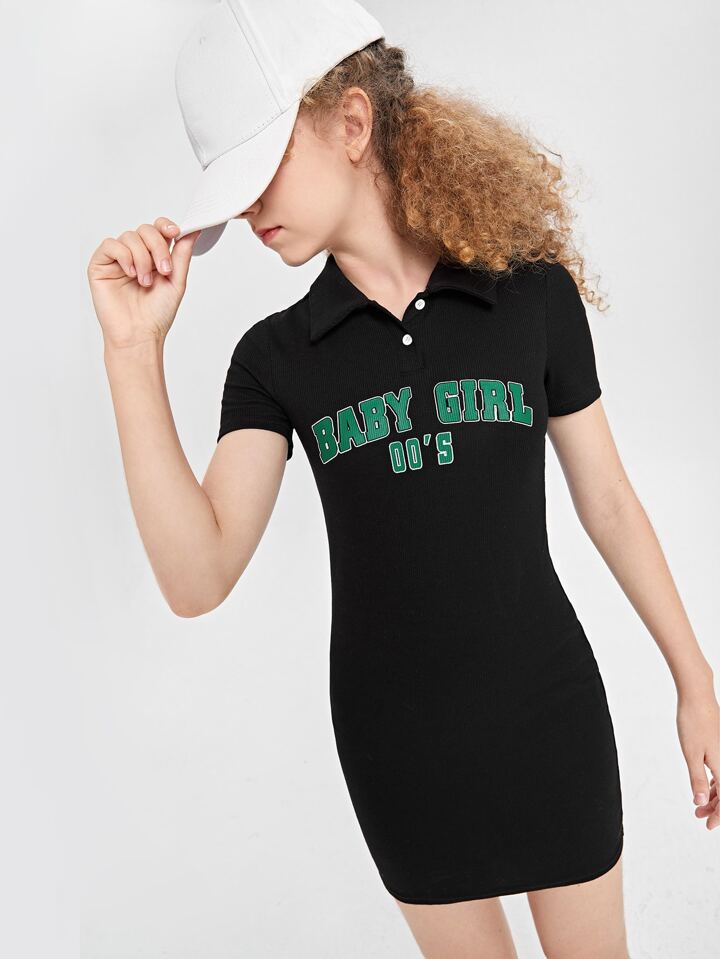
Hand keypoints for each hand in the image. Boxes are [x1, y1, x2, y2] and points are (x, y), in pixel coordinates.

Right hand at [86, 217, 199, 350]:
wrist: (139, 334)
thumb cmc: (156, 314)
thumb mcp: (176, 280)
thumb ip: (182, 253)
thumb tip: (194, 230)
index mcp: (154, 257)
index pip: (158, 229)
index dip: (165, 225)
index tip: (175, 232)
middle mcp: (135, 255)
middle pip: (145, 229)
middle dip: (157, 246)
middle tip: (164, 270)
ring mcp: (117, 259)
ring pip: (129, 236)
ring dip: (142, 258)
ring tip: (145, 281)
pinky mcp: (100, 265)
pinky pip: (110, 245)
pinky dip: (124, 256)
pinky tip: (130, 273)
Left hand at [676, 688, 719, 829]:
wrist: (697, 697)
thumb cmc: (693, 723)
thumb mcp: (691, 754)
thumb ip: (697, 780)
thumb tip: (702, 803)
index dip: (719, 815)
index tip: (708, 825)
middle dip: (716, 808)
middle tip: (699, 817)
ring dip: (714, 796)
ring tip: (698, 805)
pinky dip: (715, 782)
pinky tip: (704, 786)